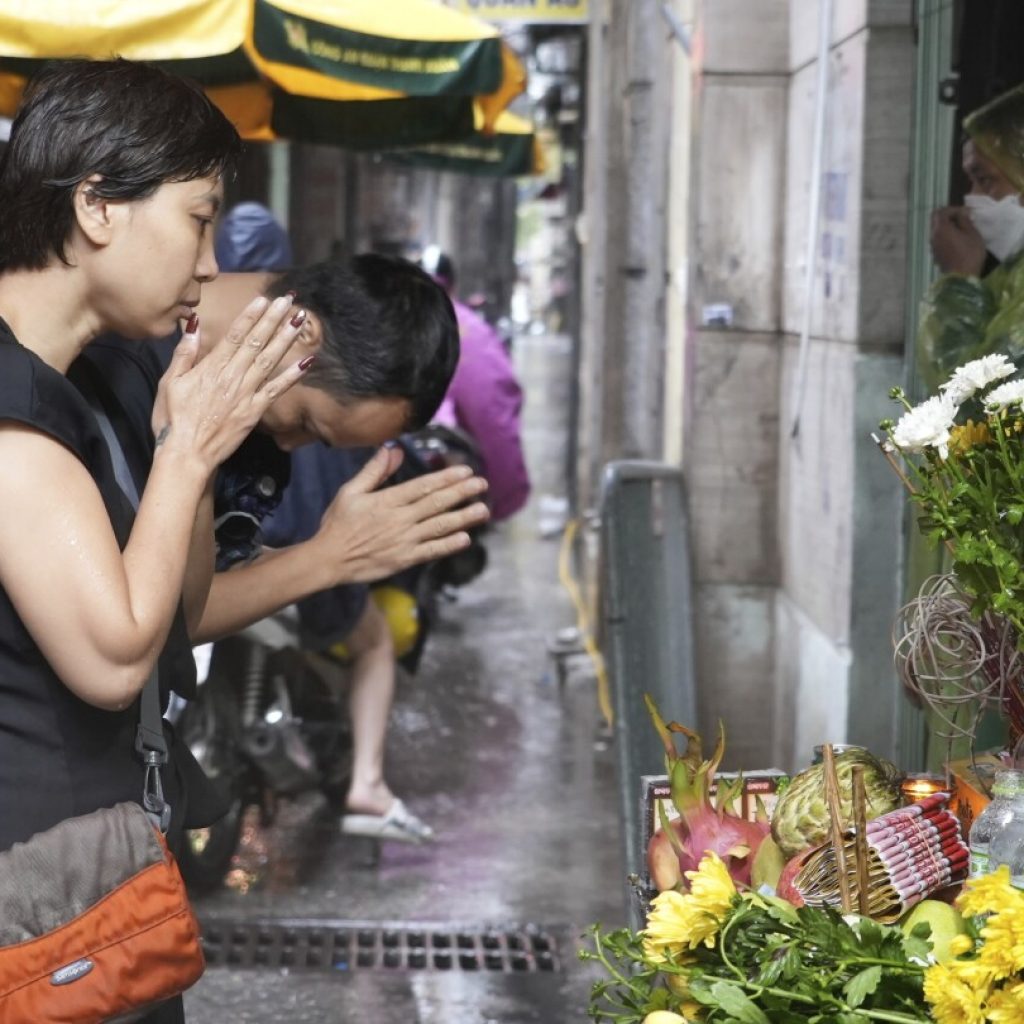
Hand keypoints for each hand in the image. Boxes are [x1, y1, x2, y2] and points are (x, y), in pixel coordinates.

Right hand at [151, 296, 311, 472]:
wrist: (186, 454)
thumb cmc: (172, 419)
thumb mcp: (169, 381)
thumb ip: (185, 352)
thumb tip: (194, 323)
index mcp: (210, 368)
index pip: (234, 335)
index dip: (251, 316)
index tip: (264, 299)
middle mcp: (232, 377)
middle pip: (255, 342)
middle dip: (273, 319)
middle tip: (288, 300)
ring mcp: (246, 394)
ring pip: (269, 360)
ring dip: (285, 338)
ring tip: (300, 320)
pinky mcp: (255, 412)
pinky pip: (277, 390)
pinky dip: (293, 375)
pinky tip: (307, 361)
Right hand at [313, 446, 490, 582]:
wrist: (329, 560)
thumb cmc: (339, 524)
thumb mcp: (351, 491)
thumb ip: (374, 470)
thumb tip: (394, 448)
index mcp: (387, 501)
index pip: (423, 486)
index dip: (447, 478)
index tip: (466, 470)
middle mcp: (399, 519)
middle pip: (436, 503)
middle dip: (462, 492)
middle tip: (482, 484)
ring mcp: (404, 541)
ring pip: (439, 526)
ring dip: (463, 517)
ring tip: (483, 509)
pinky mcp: (405, 560)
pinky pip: (432, 551)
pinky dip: (449, 545)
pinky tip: (466, 538)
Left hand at [930, 206, 986, 274]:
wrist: (961, 277)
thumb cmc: (969, 253)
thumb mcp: (972, 233)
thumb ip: (965, 220)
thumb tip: (962, 213)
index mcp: (940, 229)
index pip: (940, 211)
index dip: (953, 209)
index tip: (966, 213)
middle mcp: (932, 236)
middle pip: (936, 220)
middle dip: (949, 217)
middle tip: (964, 220)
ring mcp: (932, 246)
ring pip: (937, 230)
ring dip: (948, 227)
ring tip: (963, 230)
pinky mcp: (935, 254)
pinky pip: (939, 240)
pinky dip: (946, 236)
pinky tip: (958, 240)